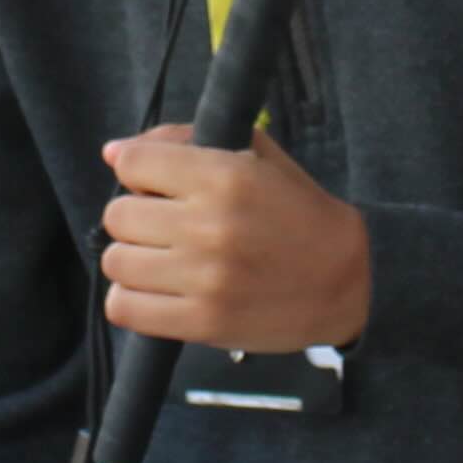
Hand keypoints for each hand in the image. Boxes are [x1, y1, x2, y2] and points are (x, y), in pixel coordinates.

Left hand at [97, 125, 371, 352]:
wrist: (348, 280)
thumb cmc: (298, 213)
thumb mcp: (256, 156)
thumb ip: (186, 140)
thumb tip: (115, 152)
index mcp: (224, 176)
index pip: (133, 163)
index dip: (136, 171)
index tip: (153, 184)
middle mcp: (209, 226)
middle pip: (117, 215)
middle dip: (136, 217)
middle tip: (162, 226)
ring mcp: (203, 278)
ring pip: (116, 262)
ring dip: (133, 259)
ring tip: (161, 261)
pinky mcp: (202, 322)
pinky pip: (124, 308)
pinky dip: (131, 300)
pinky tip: (156, 291)